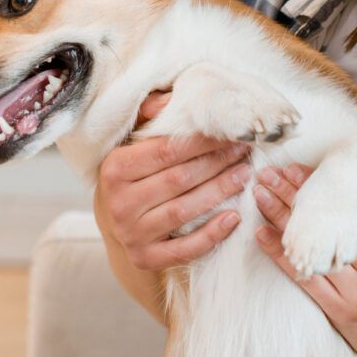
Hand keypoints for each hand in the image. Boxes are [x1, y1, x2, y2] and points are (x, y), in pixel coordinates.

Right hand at [93, 90, 251, 270]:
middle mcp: (120, 202)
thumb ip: (149, 117)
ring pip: (184, 211)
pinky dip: (211, 235)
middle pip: (179, 179)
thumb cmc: (130, 174)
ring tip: (244, 176)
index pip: (165, 151)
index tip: (228, 134)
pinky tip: (233, 218)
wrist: (112, 221)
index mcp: (114, 168)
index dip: (201, 142)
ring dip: (219, 192)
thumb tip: (172, 99)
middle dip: (216, 163)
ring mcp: (131, 233)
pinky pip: (184, 249)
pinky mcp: (145, 258)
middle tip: (243, 152)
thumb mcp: (130, 143)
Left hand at [254, 158, 356, 356]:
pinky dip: (279, 254)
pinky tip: (261, 233)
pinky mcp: (340, 309)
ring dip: (281, 218)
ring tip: (260, 194)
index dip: (320, 185)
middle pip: (328, 224)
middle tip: (268, 174)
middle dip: (293, 194)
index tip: (294, 167)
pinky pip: (304, 276)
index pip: (353, 207)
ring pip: (312, 247)